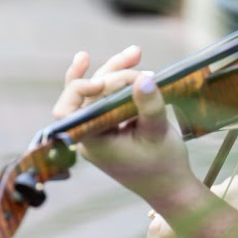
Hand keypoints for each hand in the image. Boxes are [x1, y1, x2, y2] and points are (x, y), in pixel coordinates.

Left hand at [52, 47, 193, 199]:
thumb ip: (149, 106)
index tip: (101, 82)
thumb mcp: (158, 133)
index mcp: (93, 142)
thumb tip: (144, 78)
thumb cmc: (163, 165)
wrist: (171, 185)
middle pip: (88, 94)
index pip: (67, 112)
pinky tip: (132, 65)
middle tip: (137, 58)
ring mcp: (101, 128)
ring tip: (136, 52)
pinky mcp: (113, 124)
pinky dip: (121, 82)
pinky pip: (111, 98)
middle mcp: (91, 134)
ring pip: (100, 92)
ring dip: (116, 71)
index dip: (77, 90)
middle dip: (110, 72)